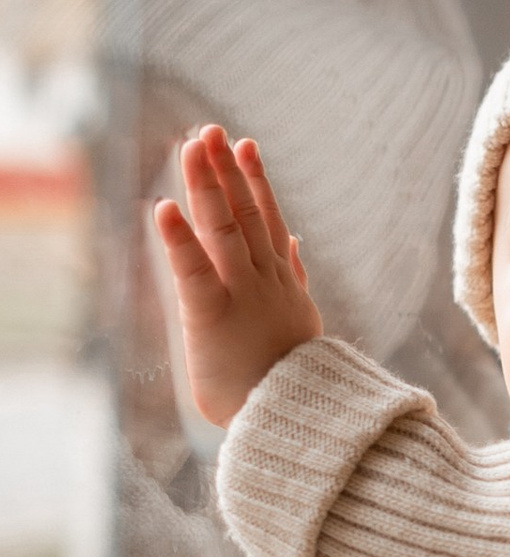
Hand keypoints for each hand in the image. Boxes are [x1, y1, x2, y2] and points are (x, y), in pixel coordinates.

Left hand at [152, 125, 322, 425]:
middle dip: (225, 170)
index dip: (256, 181)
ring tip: (191, 145)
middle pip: (244, 213)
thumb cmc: (295, 386)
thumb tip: (297, 243)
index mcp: (282, 286)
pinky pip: (193, 271)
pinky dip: (178, 239)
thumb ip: (296, 279)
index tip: (244, 145)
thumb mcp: (300, 324)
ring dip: (206, 184)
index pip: (267, 222)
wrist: (298, 426)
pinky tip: (163, 208)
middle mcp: (264, 281)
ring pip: (224, 228)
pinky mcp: (212, 316)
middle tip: (208, 130)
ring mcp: (241, 295)